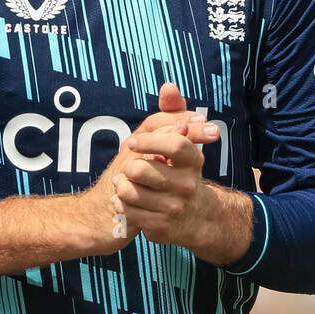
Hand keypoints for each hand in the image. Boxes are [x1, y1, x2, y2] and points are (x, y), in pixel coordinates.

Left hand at [79, 82, 218, 253]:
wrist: (194, 217)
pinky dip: (120, 204)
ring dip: (121, 185)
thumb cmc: (181, 171)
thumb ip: (174, 111)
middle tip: (130, 168)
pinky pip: (127, 210)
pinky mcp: (160, 227)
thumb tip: (168, 86)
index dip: (148, 141)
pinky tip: (125, 200)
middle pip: (142, 168)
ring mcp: (174, 208)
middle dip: (129, 166)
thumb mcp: (182, 142)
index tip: (132, 142)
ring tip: (125, 184)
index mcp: (194, 161)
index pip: (174, 144)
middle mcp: (187, 185)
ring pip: (130, 191)